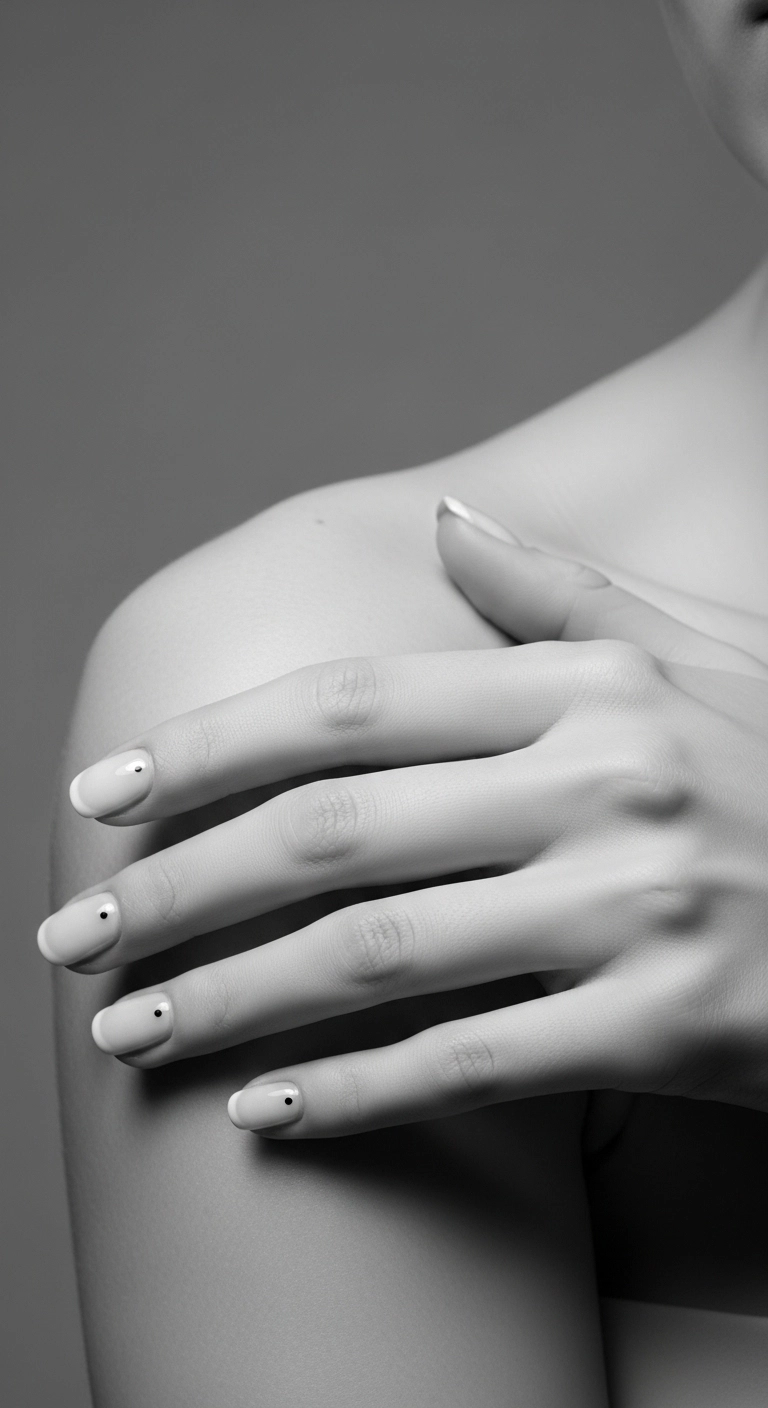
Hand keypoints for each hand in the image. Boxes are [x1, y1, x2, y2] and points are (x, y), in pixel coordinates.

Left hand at [38, 498, 767, 1135]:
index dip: (213, 744)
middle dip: (180, 888)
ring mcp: (632, 910)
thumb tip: (446, 516)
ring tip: (127, 1033)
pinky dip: (352, 1095)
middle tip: (76, 932)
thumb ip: (561, 592)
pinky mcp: (664, 1030)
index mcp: (590, 689)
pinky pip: (470, 1068)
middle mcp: (601, 786)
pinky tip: (261, 1114)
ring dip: (231, 1000)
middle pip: (333, 832)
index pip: (354, 704)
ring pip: (377, 955)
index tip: (108, 790)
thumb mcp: (692, 658)